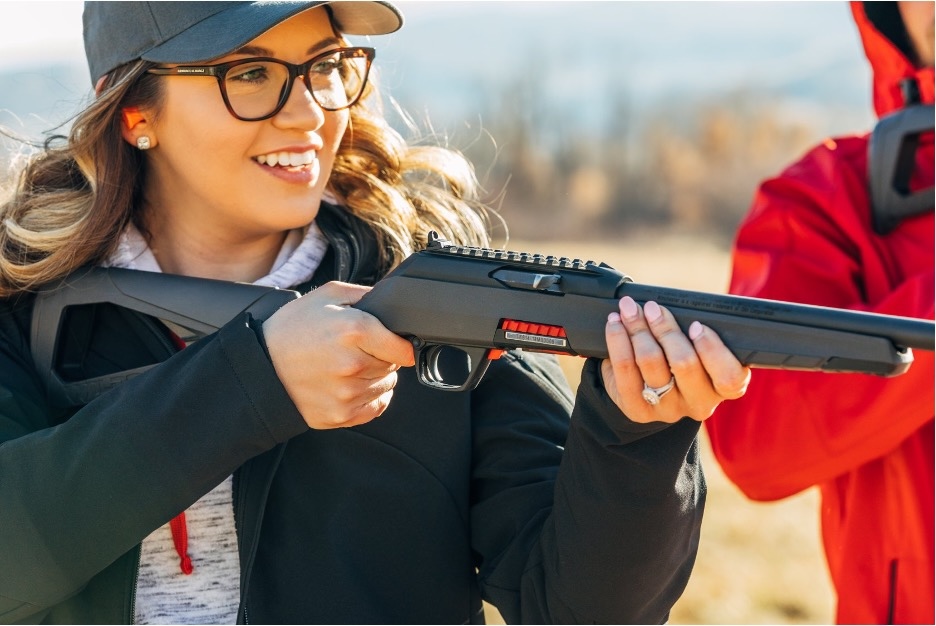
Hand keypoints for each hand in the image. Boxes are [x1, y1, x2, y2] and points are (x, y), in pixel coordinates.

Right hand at [262, 282, 414, 428]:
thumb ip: (366, 295)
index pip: (404, 348)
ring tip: (347, 366)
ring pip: (386, 385)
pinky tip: (349, 385)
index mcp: (354, 331)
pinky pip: (376, 406)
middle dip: (381, 356)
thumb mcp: (327, 295)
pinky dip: (370, 397)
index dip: (398, 343)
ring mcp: (347, 393)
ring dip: (375, 377)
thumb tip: (393, 302)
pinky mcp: (341, 415)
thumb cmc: (292, 329)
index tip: (389, 342)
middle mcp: (353, 364)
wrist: (260, 367)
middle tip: (355, 350)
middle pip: (394, 366)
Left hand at [601, 296, 749, 423]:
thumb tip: (674, 307)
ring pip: (651, 362)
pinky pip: (625, 369)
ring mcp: (668, 410)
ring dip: (637, 328)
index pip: (730, 377)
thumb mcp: (696, 345)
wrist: (646, 385)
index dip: (712, 349)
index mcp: (722, 388)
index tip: (695, 324)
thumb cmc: (678, 355)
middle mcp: (699, 404)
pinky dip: (618, 340)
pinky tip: (615, 324)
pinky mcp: (638, 410)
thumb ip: (696, 331)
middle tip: (651, 307)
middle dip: (664, 328)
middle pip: (684, 363)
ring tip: (628, 309)